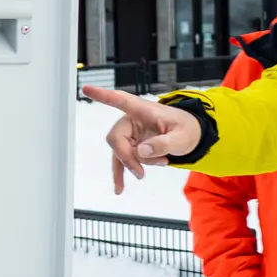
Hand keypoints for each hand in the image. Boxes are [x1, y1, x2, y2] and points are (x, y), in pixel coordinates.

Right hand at [83, 86, 201, 194]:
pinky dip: (121, 173)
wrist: (190, 136)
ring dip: (134, 164)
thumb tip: (141, 152)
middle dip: (127, 157)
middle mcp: (132, 120)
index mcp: (144, 110)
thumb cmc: (186, 129)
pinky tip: (119, 188)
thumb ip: (163, 144)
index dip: (103, 95)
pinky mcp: (131, 145)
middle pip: (116, 138)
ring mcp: (130, 133)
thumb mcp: (181, 137)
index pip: (121, 100)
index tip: (86, 88)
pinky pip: (121, 160)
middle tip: (142, 172)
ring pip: (120, 152)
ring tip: (156, 167)